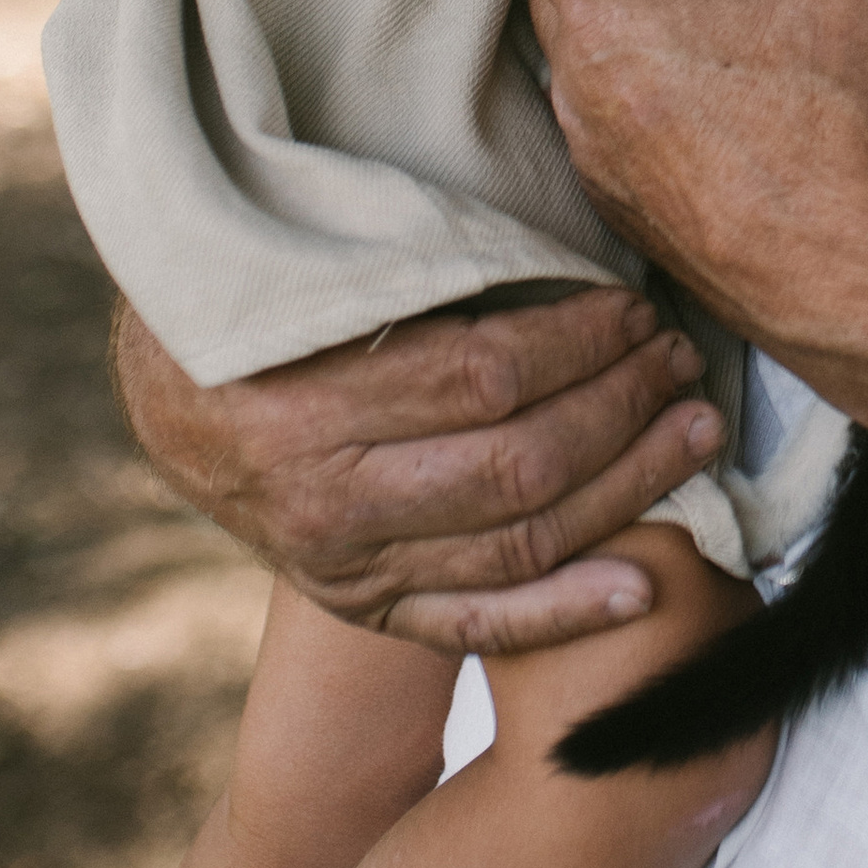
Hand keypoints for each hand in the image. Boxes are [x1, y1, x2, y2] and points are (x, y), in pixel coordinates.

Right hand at [110, 284, 728, 655]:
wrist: (174, 408)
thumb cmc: (261, 307)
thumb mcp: (310, 268)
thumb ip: (417, 268)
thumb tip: (559, 241)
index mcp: (304, 400)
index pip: (486, 373)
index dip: (583, 340)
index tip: (636, 307)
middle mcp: (325, 499)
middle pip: (520, 463)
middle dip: (623, 406)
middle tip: (679, 360)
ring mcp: (346, 566)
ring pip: (520, 541)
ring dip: (626, 485)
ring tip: (693, 433)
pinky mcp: (363, 606)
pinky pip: (475, 626)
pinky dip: (563, 612)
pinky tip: (639, 588)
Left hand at [505, 0, 867, 356]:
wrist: (853, 275)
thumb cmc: (835, 126)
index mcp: (611, 14)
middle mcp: (582, 90)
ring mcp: (599, 160)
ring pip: (579, 66)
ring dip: (613, 23)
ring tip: (686, 3)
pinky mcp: (629, 214)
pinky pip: (607, 130)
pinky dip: (637, 93)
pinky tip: (708, 97)